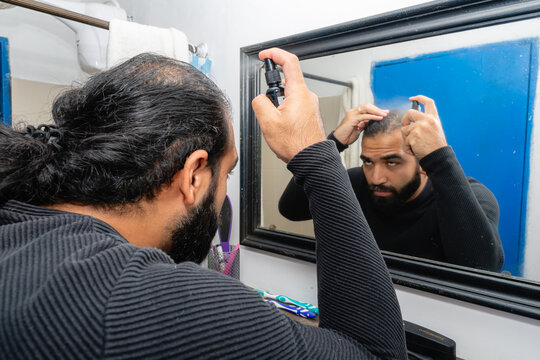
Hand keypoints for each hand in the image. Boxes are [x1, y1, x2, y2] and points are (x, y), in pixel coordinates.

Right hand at [251, 48, 325, 162]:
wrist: (311, 159)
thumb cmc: (295, 144)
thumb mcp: (268, 122)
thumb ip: (260, 103)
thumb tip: (260, 98)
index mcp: (298, 93)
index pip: (289, 62)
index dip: (275, 54)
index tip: (265, 55)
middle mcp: (307, 96)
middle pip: (286, 80)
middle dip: (272, 90)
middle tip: (266, 105)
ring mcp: (309, 105)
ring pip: (289, 95)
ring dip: (278, 103)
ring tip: (275, 121)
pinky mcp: (309, 114)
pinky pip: (294, 105)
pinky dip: (284, 110)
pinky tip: (282, 125)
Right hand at [333, 104, 388, 144]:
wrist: (339, 140)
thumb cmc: (347, 136)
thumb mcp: (358, 128)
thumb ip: (364, 123)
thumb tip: (371, 120)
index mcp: (354, 113)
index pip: (367, 107)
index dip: (376, 109)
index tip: (384, 112)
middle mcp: (352, 112)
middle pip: (367, 105)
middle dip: (378, 109)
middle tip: (386, 113)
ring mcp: (352, 114)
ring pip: (366, 108)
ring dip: (376, 111)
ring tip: (384, 115)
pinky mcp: (352, 119)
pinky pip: (364, 116)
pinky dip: (373, 116)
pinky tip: (379, 118)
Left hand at [401, 95, 446, 159]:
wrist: (438, 157)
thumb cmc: (436, 147)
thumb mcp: (435, 131)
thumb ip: (425, 124)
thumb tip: (411, 122)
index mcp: (434, 118)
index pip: (428, 102)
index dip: (419, 98)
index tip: (412, 98)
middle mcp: (427, 120)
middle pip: (409, 113)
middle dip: (404, 120)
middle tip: (405, 127)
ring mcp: (420, 127)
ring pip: (404, 129)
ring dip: (406, 139)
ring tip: (415, 146)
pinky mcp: (413, 135)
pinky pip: (404, 141)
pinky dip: (407, 148)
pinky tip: (415, 151)